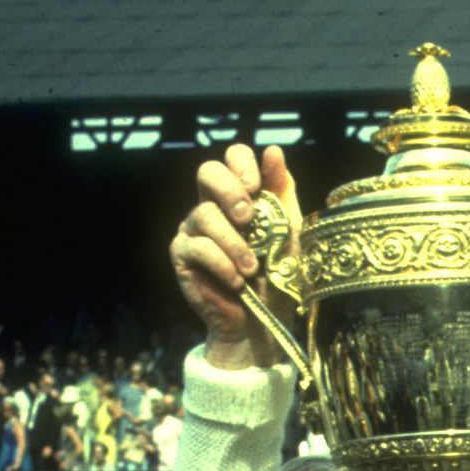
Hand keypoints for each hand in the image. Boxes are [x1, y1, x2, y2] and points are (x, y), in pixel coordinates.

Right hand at [169, 143, 302, 369]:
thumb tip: (274, 150)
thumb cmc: (277, 274)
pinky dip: (222, 264)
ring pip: (204, 214)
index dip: (242, 165)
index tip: (257, 188)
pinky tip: (237, 280)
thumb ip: (280, 193)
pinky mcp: (182, 255)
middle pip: (206, 171)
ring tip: (251, 268)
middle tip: (249, 218)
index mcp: (239, 195)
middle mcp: (212, 206)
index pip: (231, 157)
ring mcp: (193, 228)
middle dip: (230, 191)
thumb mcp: (287, 231)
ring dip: (234, 243)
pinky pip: (197, 247)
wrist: (263, 320)